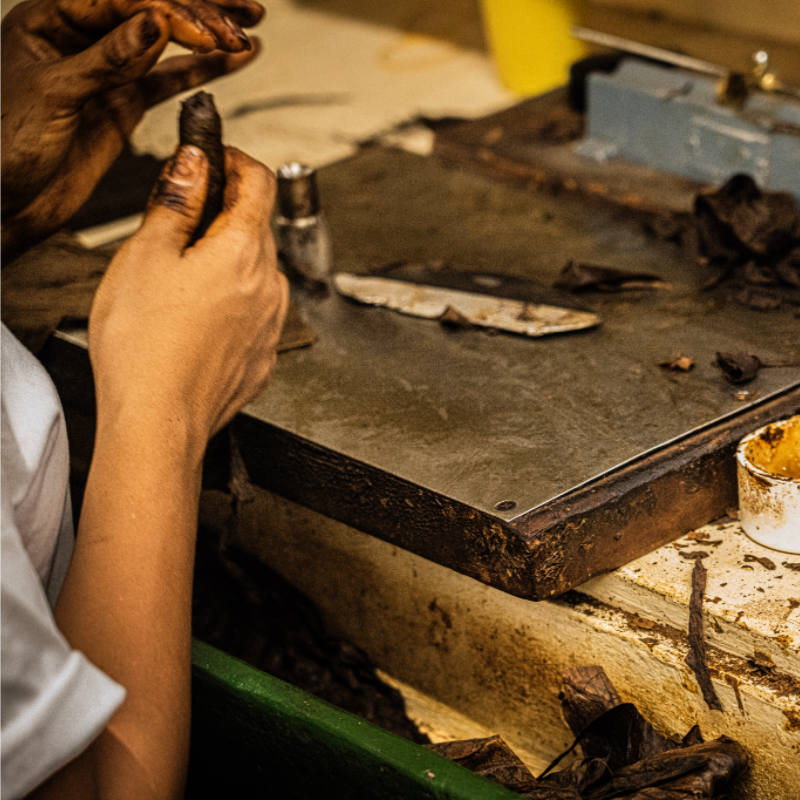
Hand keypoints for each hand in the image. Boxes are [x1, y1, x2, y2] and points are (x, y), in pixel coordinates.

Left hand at [0, 0, 263, 262]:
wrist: (5, 199)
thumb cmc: (3, 143)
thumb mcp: (54, 94)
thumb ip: (106, 60)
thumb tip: (153, 23)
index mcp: (52, 19)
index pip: (122, 0)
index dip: (168, 10)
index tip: (202, 32)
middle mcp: (84, 38)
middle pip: (152, 12)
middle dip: (201, 13)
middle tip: (243, 19)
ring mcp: (109, 71)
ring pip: (168, 44)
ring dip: (210, 38)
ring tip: (249, 31)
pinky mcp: (124, 103)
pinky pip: (170, 81)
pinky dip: (202, 73)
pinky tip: (231, 61)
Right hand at [89, 144, 288, 450]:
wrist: (159, 423)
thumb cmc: (146, 348)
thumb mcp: (146, 254)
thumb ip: (177, 200)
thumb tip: (196, 162)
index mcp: (245, 251)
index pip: (260, 181)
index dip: (235, 162)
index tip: (215, 160)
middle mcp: (270, 286)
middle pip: (258, 227)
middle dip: (224, 215)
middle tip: (180, 224)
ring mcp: (272, 324)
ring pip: (257, 272)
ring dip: (228, 262)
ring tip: (180, 283)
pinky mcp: (263, 355)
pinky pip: (254, 312)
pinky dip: (232, 303)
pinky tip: (194, 321)